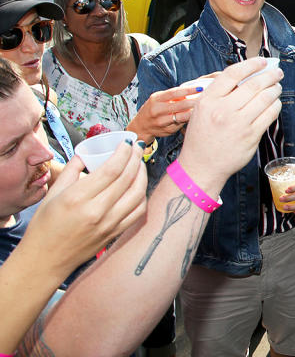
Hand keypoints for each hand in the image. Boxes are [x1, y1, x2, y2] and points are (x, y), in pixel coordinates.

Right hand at [23, 144, 146, 274]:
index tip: (127, 142)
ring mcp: (108, 224)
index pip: (111, 169)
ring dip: (142, 175)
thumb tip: (86, 152)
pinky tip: (138, 186)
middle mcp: (96, 211)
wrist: (45, 260)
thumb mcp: (52, 194)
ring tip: (138, 163)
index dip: (124, 152)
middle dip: (135, 158)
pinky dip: (142, 195)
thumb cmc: (45, 226)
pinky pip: (138, 211)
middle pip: (127, 178)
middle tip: (137, 146)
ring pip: (137, 194)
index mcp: (77, 198)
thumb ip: (71, 170)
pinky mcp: (114, 233)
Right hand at [127, 85, 201, 141]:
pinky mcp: (167, 131)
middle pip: (180, 105)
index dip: (188, 90)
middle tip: (206, 98)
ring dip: (194, 112)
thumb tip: (192, 90)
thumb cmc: (153, 109)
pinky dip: (189, 120)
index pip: (174, 92)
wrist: (140, 127)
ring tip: (204, 108)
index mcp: (156, 99)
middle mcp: (157, 110)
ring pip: (182, 117)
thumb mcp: (158, 99)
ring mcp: (162, 122)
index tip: (200, 88)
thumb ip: (172, 96)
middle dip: (194, 101)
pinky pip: (181, 125)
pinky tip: (196, 118)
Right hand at [175, 58, 282, 190]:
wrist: (201, 166)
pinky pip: (270, 114)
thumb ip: (219, 93)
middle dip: (270, 75)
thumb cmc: (202, 136)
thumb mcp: (201, 110)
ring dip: (275, 89)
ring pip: (265, 98)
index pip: (233, 74)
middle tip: (277, 73)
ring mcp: (238, 124)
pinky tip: (275, 103)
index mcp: (208, 100)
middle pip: (254, 84)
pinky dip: (276, 105)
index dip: (251, 64)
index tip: (262, 62)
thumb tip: (247, 75)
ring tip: (277, 87)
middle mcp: (223, 110)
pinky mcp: (251, 136)